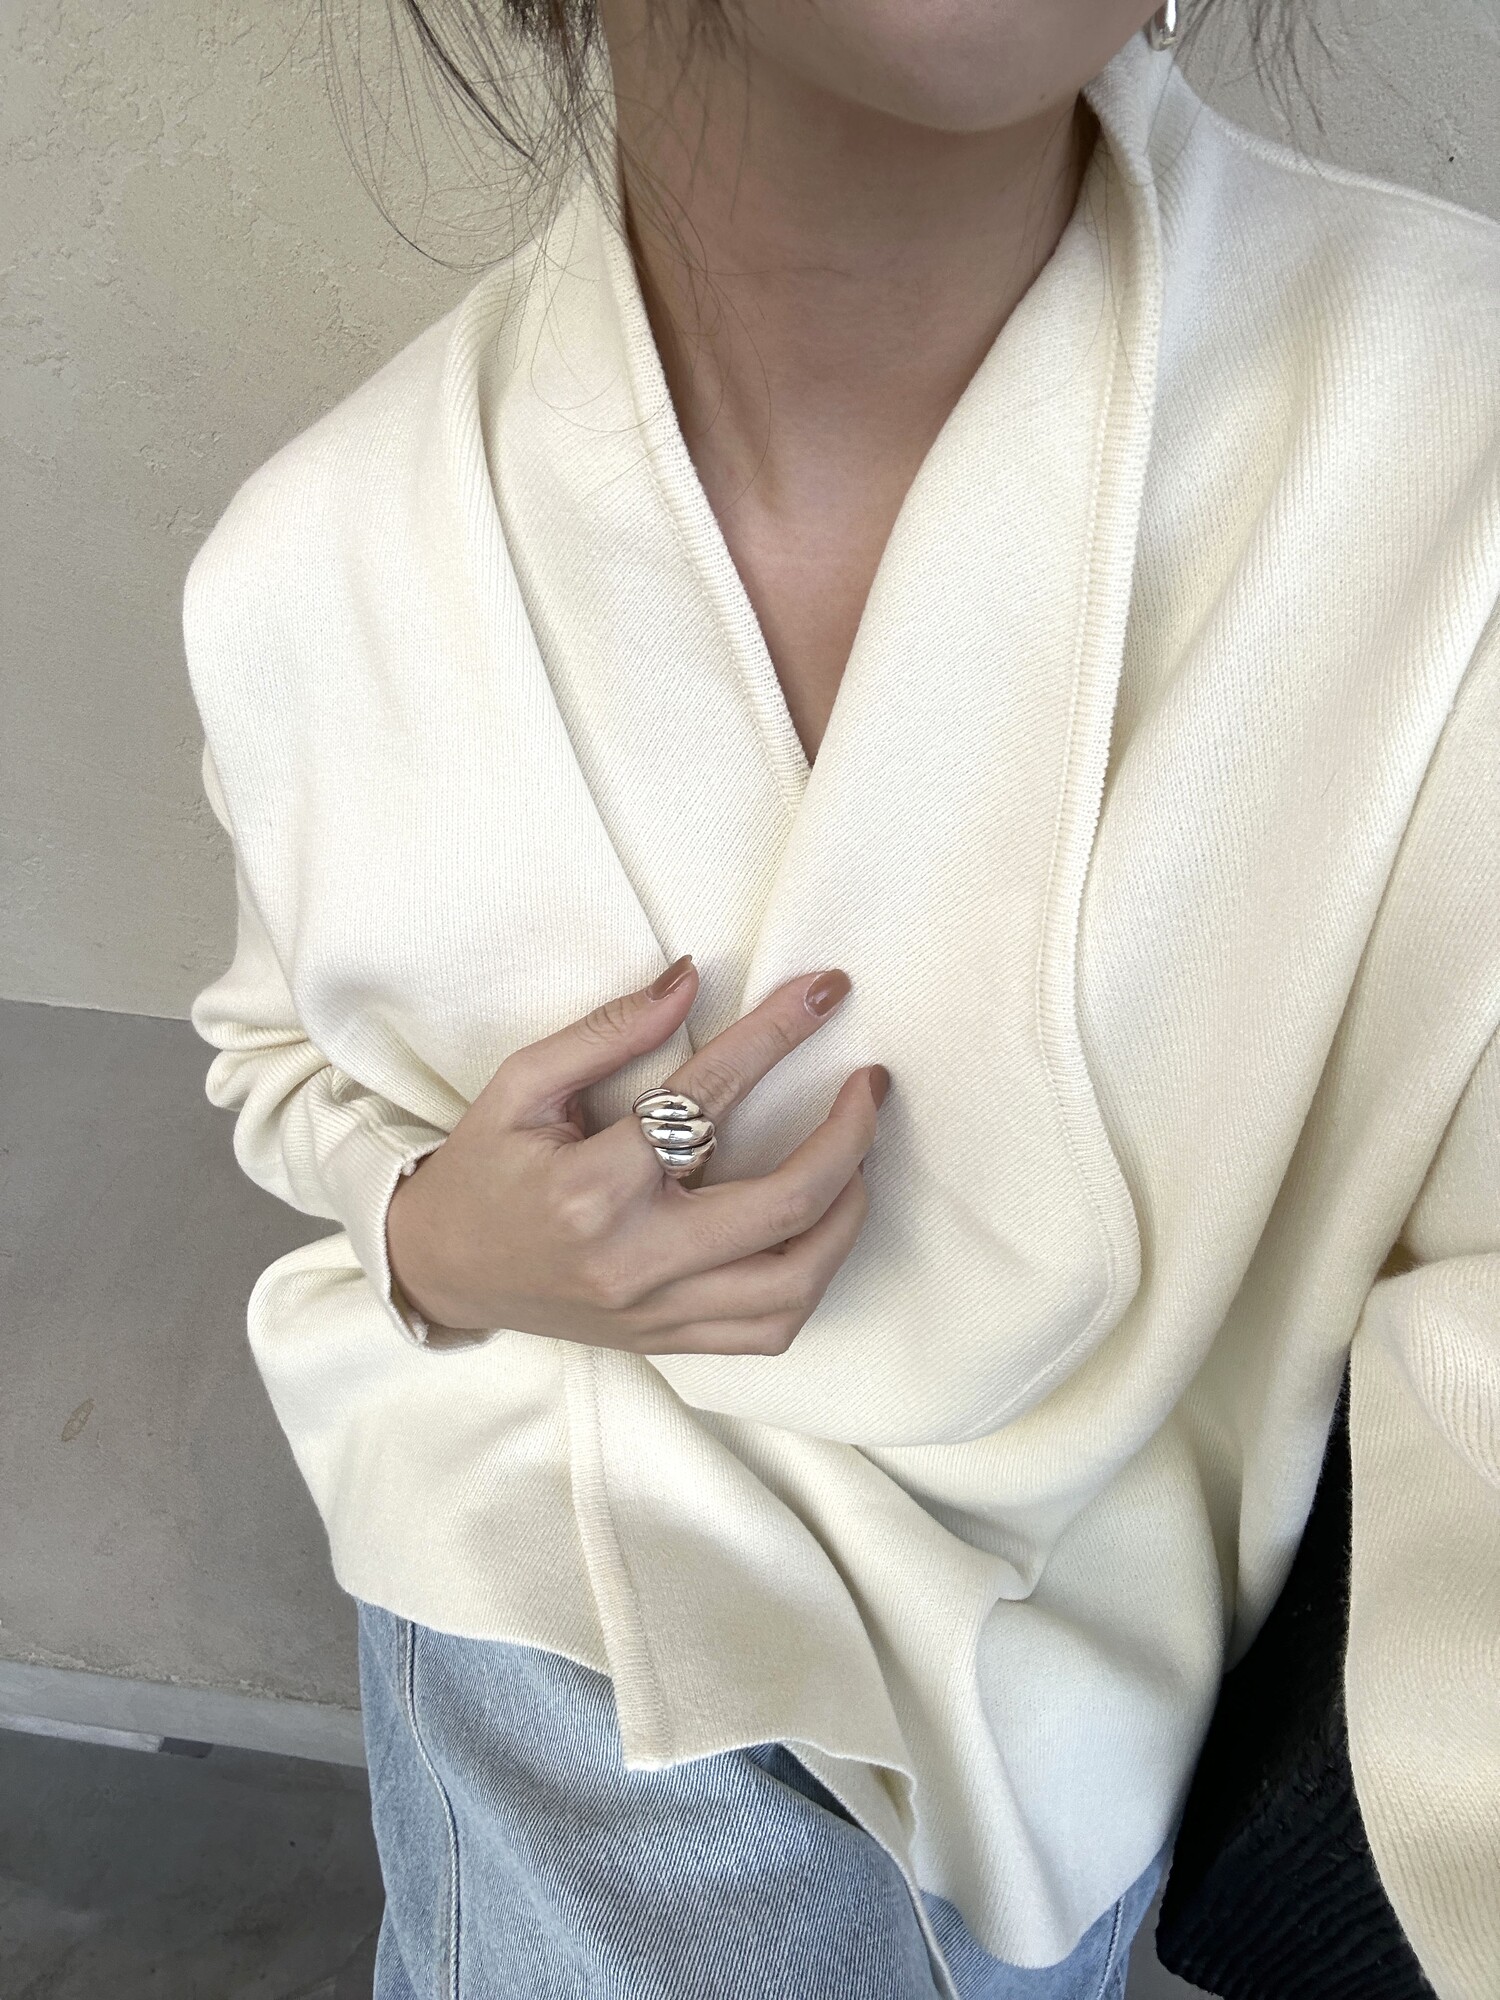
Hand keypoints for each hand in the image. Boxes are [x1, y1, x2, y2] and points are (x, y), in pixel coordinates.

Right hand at [385, 957, 887, 1354]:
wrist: (442, 1272)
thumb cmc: (483, 1170)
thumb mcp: (520, 1086)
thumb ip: (606, 1032)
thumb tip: (691, 979)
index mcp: (591, 1189)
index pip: (710, 1097)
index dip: (778, 1034)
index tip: (825, 992)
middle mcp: (634, 1261)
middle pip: (784, 1205)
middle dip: (849, 1136)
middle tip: (871, 1085)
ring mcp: (657, 1312)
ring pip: (794, 1284)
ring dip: (847, 1217)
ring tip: (860, 1160)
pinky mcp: (669, 1341)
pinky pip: (771, 1328)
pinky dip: (813, 1276)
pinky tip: (823, 1226)